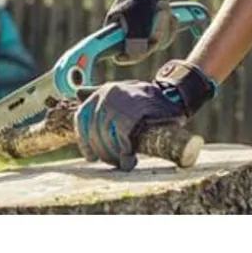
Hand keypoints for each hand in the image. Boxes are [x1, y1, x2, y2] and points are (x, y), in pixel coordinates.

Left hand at [74, 60, 217, 169]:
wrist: (174, 97)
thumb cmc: (146, 100)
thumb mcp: (122, 92)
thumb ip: (100, 93)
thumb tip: (77, 93)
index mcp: (103, 90)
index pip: (82, 117)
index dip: (84, 140)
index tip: (90, 156)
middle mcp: (108, 93)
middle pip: (94, 129)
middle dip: (101, 150)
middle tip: (111, 162)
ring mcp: (121, 101)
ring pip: (106, 135)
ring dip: (112, 154)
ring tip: (121, 162)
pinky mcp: (134, 112)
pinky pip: (122, 138)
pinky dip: (124, 154)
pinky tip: (129, 161)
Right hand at [105, 0, 175, 64]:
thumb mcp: (139, 15)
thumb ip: (136, 37)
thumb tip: (134, 56)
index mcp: (114, 30)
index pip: (118, 54)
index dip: (128, 57)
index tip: (138, 52)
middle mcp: (125, 33)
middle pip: (143, 51)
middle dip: (157, 33)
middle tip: (160, 13)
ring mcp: (139, 32)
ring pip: (156, 45)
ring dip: (165, 26)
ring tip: (163, 7)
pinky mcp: (152, 28)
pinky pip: (164, 38)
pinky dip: (169, 26)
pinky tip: (170, 13)